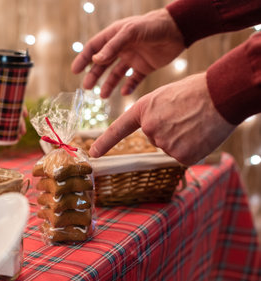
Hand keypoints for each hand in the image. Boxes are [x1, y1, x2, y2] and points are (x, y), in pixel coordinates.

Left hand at [0, 91, 27, 135]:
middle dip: (19, 122)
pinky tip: (12, 137)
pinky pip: (1, 126)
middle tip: (22, 132)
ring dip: (15, 127)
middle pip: (13, 113)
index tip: (25, 115)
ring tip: (19, 137)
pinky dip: (7, 131)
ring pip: (8, 120)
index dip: (20, 107)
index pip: (11, 100)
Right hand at [71, 8, 184, 97]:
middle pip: (103, 64)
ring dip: (108, 84)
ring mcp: (133, 58)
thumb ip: (113, 46)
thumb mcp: (130, 32)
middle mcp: (122, 48)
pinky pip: (133, 79)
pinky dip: (128, 87)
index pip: (94, 48)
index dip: (84, 59)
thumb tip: (95, 60)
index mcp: (115, 36)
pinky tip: (123, 93)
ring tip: (103, 96)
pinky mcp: (145, 67)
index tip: (75, 71)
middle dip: (94, 76)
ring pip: (116, 74)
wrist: (179, 30)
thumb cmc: (153, 26)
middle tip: (86, 88)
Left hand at [88, 73, 235, 164]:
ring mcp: (164, 143)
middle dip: (169, 130)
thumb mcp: (166, 96)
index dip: (105, 142)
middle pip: (155, 138)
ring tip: (195, 122)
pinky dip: (193, 148)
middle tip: (187, 116)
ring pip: (170, 147)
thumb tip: (157, 133)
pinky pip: (184, 156)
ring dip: (183, 139)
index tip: (93, 154)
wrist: (221, 94)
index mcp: (143, 110)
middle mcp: (149, 128)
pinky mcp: (181, 155)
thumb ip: (155, 114)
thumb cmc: (197, 91)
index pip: (119, 129)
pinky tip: (201, 134)